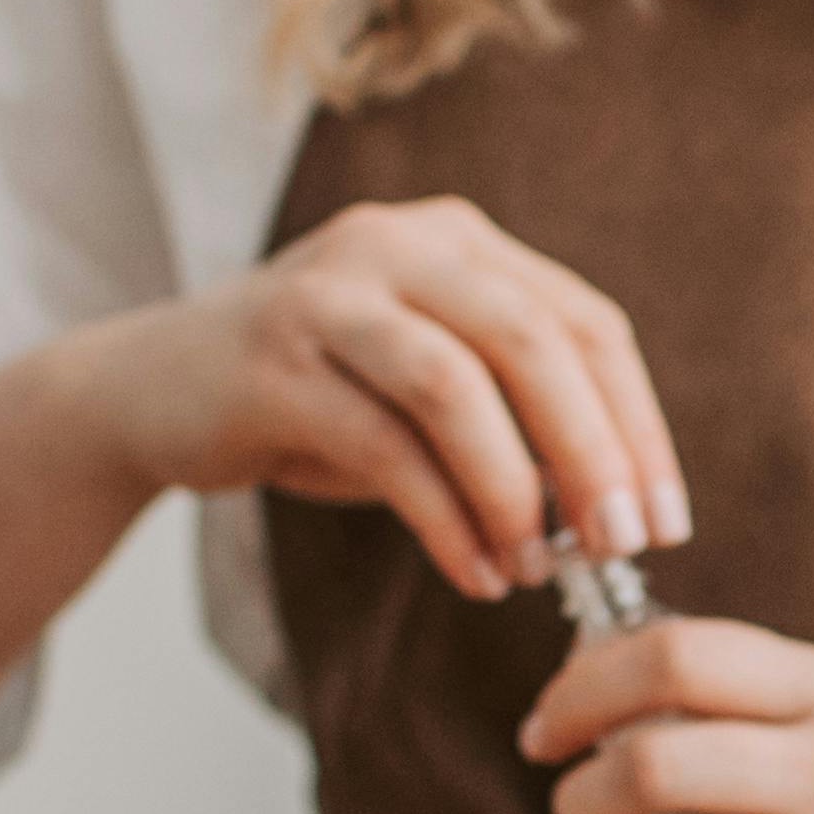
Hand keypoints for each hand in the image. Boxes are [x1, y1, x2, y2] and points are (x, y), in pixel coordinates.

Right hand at [40, 196, 686, 600]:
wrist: (147, 389)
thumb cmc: (315, 395)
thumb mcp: (424, 380)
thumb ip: (513, 411)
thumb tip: (617, 507)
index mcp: (457, 240)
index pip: (584, 322)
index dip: (638, 423)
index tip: (666, 515)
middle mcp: (397, 244)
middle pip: (533, 342)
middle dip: (594, 454)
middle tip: (623, 546)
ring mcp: (329, 295)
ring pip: (458, 386)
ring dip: (516, 489)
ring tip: (540, 568)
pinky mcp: (272, 362)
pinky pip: (385, 447)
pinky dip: (445, 520)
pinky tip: (476, 573)